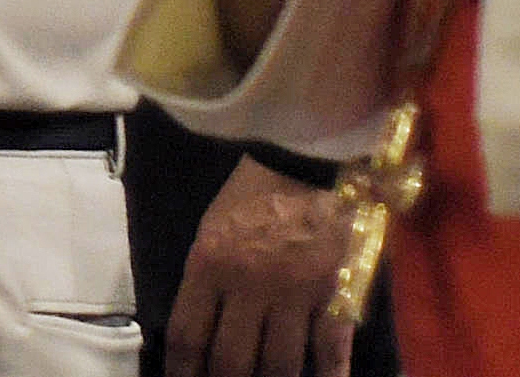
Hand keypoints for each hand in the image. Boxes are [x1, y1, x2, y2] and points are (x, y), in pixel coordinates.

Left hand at [168, 159, 357, 376]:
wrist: (306, 163)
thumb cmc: (252, 195)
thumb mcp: (210, 231)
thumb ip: (204, 281)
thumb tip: (198, 332)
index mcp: (209, 266)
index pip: (188, 336)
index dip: (183, 372)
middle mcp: (248, 286)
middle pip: (232, 361)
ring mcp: (295, 295)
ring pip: (280, 366)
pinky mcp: (336, 295)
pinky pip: (331, 352)